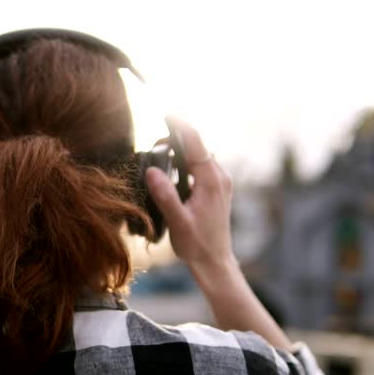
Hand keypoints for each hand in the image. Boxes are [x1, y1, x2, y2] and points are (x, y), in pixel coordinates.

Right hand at [145, 118, 235, 272]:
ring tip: (162, 152)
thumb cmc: (197, 244)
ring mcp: (221, 182)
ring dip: (183, 150)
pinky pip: (202, 166)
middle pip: (198, 146)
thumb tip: (152, 170)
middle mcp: (220, 177)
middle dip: (177, 138)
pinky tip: (174, 171)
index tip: (167, 112)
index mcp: (212, 180)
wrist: (215, 261)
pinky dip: (188, 162)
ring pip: (200, 156)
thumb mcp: (177, 221)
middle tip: (155, 141)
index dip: (181, 126)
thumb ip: (165, 195)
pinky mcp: (218, 188)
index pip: (196, 143)